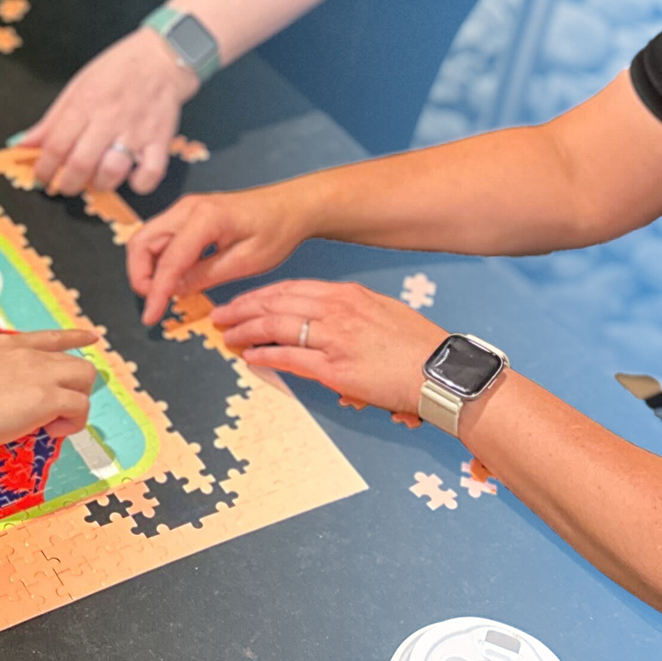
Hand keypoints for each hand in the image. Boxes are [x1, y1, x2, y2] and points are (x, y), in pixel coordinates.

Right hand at [0, 329, 99, 451]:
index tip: (91, 338)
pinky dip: (72, 423)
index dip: (75, 338)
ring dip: (75, 405)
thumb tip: (6, 402)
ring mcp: (39, 372)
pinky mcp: (46, 396)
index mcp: (6, 346)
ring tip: (51, 425)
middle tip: (54, 415)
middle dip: (72, 389)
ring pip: (85, 379)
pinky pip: (81, 407)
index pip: (50, 337)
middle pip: (76, 363)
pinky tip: (50, 432)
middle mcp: (27, 353)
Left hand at [17, 29, 197, 196]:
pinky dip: (139, 183)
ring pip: (112, 172)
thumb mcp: (77, 88)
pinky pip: (151, 172)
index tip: (42, 176)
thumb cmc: (116, 71)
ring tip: (96, 180)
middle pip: (80, 164)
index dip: (44, 168)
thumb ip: (51, 121)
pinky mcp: (160, 139)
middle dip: (67, 184)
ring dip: (99, 184)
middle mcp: (108, 118)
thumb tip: (23, 144)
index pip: (56, 145)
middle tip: (65, 185)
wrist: (161, 57)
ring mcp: (136, 130)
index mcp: (84, 104)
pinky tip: (130, 178)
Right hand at [127, 185, 310, 325]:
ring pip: (147, 239)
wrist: (293, 205)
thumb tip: (173, 290)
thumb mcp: (246, 262)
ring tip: (164, 293)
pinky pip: (160, 237)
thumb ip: (205, 276)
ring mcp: (185, 209)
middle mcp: (187, 208)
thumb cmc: (277, 230)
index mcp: (205, 218)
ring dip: (147, 268)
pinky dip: (158, 260)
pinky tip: (174, 279)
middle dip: (140, 276)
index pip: (168, 260)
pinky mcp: (188, 215)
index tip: (150, 317)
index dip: (156, 292)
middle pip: (142, 242)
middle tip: (155, 303)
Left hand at [211, 280, 446, 415]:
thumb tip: (325, 319)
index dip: (261, 295)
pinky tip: (248, 356)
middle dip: (242, 308)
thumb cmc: (418, 347)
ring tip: (226, 336)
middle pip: (275, 303)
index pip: (291, 288)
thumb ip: (350, 311)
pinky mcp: (334, 368)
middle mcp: (337, 310)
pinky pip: (288, 357)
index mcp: (347, 295)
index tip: (242, 301)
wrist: (441, 371)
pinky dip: (264, 355)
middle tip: (220, 315)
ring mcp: (334, 338)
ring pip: (275, 327)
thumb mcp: (383, 312)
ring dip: (245, 331)